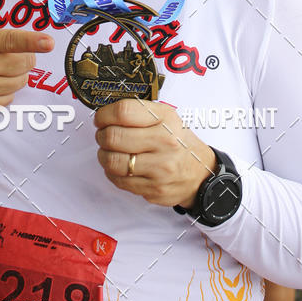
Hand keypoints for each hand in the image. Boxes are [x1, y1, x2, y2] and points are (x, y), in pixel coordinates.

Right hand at [0, 0, 53, 107]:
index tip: (49, 42)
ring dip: (18, 73)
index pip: (10, 41)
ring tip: (0, 65)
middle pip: (24, 63)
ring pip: (20, 81)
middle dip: (26, 56)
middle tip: (12, 51)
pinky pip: (9, 98)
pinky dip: (7, 90)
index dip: (32, 41)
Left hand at [94, 99, 216, 207]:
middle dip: (101, 135)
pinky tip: (121, 167)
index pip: (123, 112)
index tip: (101, 119)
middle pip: (113, 137)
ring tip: (109, 152)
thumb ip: (138, 112)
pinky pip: (119, 181)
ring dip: (104, 156)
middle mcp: (164, 142)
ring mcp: (160, 168)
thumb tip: (106, 113)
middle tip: (103, 135)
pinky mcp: (153, 189)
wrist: (200, 173)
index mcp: (165, 119)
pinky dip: (113, 173)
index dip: (104, 115)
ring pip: (112, 161)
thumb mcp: (166, 117)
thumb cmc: (178, 143)